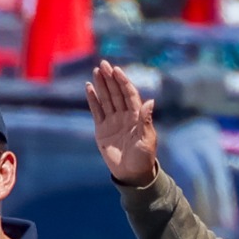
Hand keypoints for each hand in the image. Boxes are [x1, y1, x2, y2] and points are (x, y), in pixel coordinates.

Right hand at [85, 60, 159, 185]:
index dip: (123, 81)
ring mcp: (113, 121)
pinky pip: (96, 111)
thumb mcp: (147, 140)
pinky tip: (88, 87)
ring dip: (101, 85)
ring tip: (96, 71)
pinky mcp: (102, 129)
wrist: (131, 173)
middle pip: (116, 93)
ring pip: (106, 99)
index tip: (116, 70)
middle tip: (103, 64)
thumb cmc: (143, 158)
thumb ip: (146, 121)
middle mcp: (124, 115)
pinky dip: (93, 99)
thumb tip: (150, 101)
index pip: (129, 94)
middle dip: (110, 78)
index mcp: (137, 115)